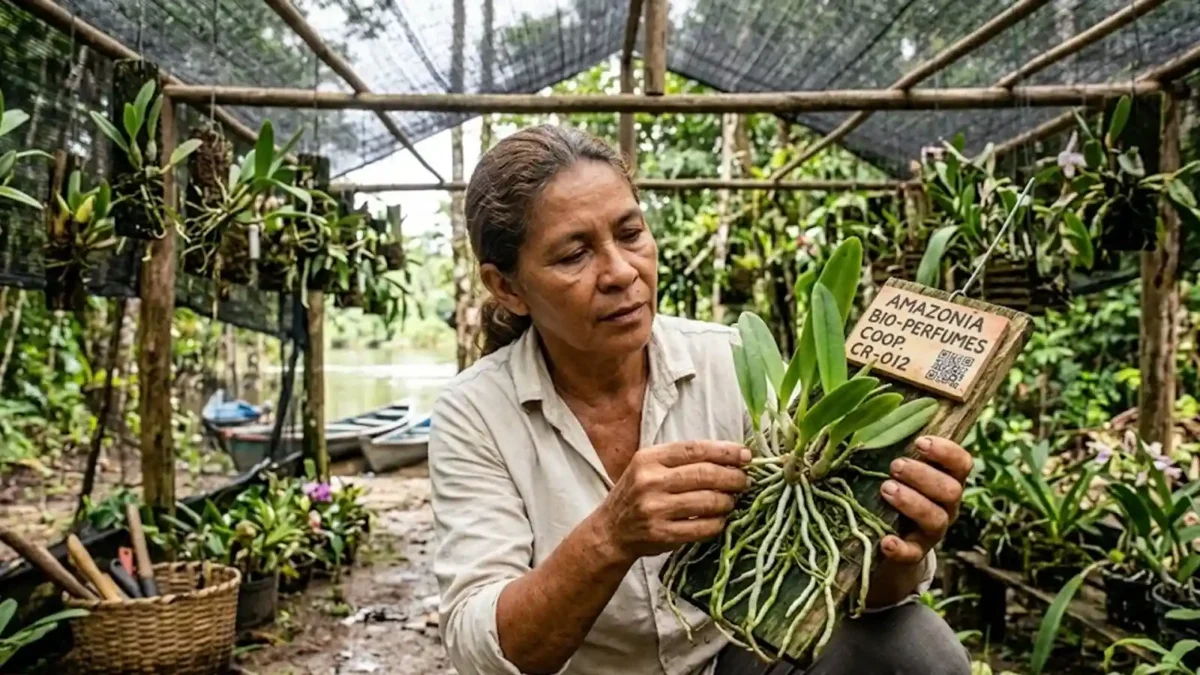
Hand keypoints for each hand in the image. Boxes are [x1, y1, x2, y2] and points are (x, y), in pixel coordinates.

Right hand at [593, 441, 750, 564]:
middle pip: (705, 474)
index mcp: (648, 458)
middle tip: (745, 481)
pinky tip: (720, 519)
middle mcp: (649, 481)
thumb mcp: (650, 468)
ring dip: (728, 501)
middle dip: (733, 477)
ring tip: (732, 501)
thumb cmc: (638, 494)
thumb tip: (731, 457)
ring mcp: (655, 509)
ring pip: (707, 501)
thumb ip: (682, 460)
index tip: (746, 455)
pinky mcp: (662, 534)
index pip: (695, 449)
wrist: (611, 531)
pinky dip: (718, 523)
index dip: (725, 451)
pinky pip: (703, 528)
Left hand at [867, 435, 971, 605]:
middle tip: (895, 466)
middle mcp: (946, 506)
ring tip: (886, 489)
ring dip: (912, 503)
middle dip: (924, 476)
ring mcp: (933, 532)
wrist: (886, 541)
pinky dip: (901, 548)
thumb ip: (891, 447)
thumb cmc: (892, 491)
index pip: (962, 463)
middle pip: (952, 490)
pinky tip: (886, 541)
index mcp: (945, 480)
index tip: (920, 442)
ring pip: (937, 519)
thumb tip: (860, 412)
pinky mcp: (915, 554)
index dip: (946, 452)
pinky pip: (914, 554)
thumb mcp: (896, 470)